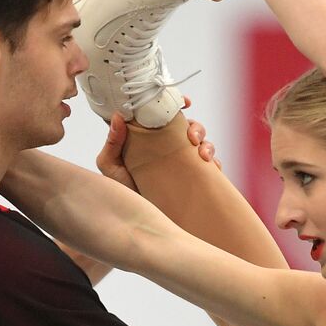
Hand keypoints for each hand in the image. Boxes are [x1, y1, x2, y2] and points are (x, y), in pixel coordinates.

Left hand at [96, 103, 220, 188]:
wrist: (136, 222)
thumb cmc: (121, 192)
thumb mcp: (111, 166)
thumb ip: (113, 143)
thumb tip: (117, 116)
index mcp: (151, 139)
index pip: (166, 116)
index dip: (178, 105)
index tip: (186, 103)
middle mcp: (169, 149)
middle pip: (189, 127)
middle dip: (197, 127)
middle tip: (192, 136)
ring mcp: (183, 164)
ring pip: (203, 144)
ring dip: (207, 144)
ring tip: (202, 154)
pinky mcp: (194, 179)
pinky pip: (211, 167)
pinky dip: (214, 163)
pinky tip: (210, 166)